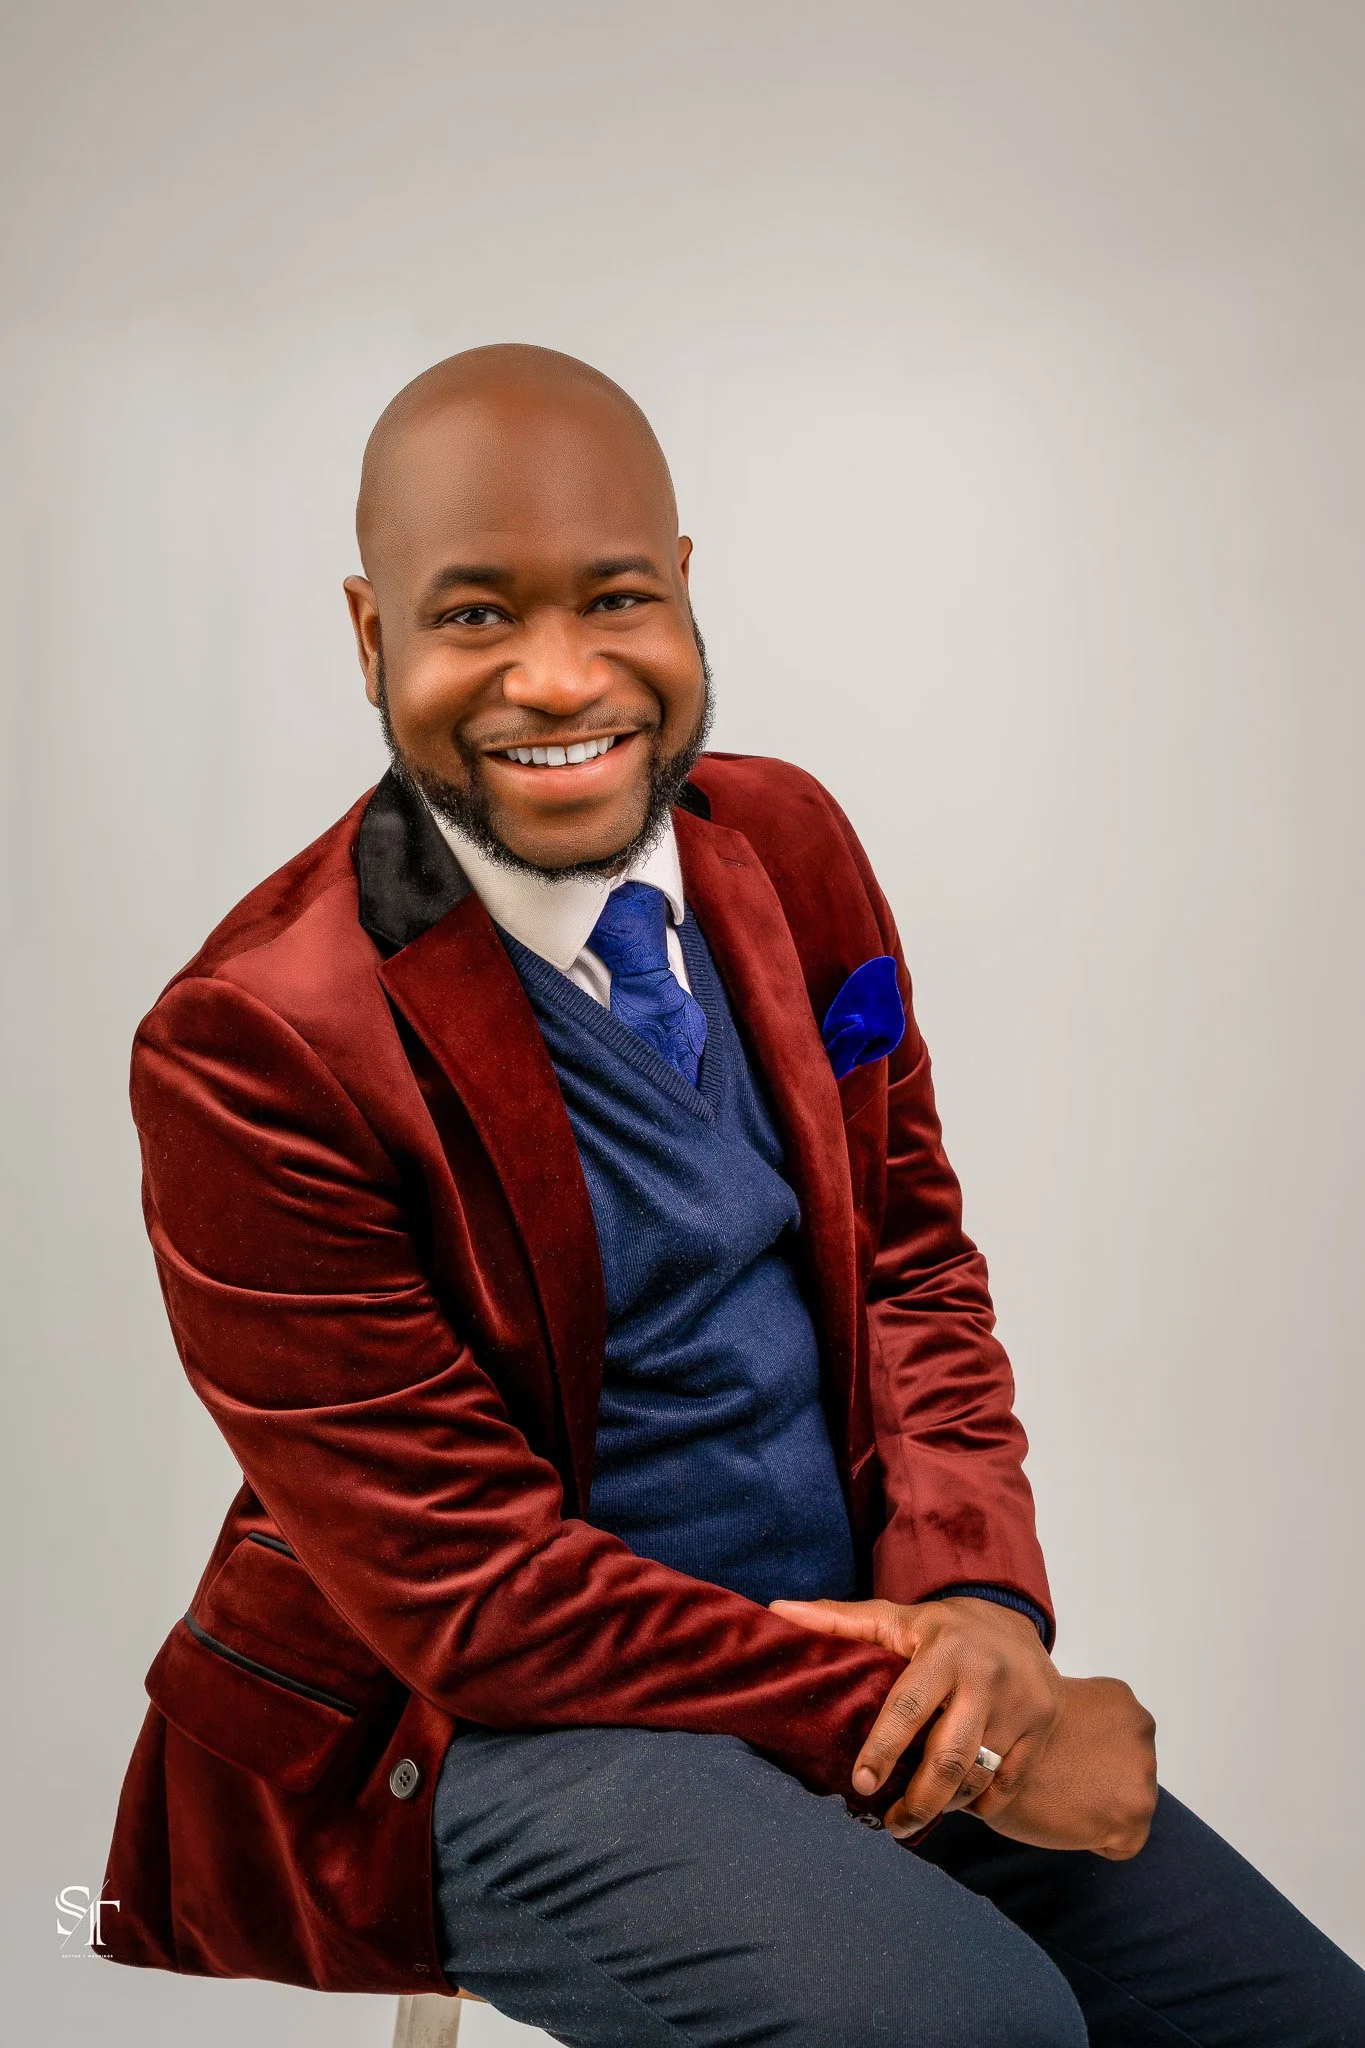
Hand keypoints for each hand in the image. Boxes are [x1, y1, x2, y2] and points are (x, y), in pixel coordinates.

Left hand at [769, 1593, 1063, 1837]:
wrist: (1016, 1621)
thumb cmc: (943, 1628)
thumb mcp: (895, 1617)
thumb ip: (838, 1620)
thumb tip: (777, 1611)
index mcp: (946, 1649)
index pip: (909, 1706)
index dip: (883, 1748)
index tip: (860, 1784)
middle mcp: (987, 1677)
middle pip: (950, 1756)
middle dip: (917, 1800)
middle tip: (888, 1824)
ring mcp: (1021, 1706)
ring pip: (978, 1775)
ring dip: (944, 1805)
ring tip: (914, 1816)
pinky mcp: (1040, 1730)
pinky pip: (1007, 1785)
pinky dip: (980, 1804)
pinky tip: (957, 1804)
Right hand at [966, 1674, 1157, 1859]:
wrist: (989, 1762)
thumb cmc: (1008, 1737)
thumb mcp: (1050, 1708)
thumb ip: (1078, 1719)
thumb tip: (1080, 1744)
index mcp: (1121, 1699)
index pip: (1120, 1739)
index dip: (1088, 1756)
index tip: (1063, 1761)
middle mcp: (1142, 1731)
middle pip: (1129, 1771)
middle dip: (1099, 1781)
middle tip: (1060, 1781)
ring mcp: (1144, 1774)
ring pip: (1128, 1806)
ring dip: (1099, 1810)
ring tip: (1061, 1800)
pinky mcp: (1134, 1816)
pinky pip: (1123, 1844)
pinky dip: (1098, 1842)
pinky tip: (1068, 1821)